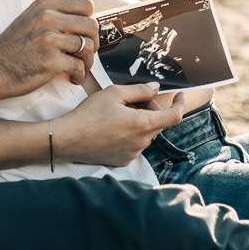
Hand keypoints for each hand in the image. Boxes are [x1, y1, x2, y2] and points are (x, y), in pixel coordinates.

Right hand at [0, 0, 98, 98]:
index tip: (84, 33)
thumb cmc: (12, 47)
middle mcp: (48, 18)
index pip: (86, 4)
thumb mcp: (31, 19)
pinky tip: (72, 77)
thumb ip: (54, 15)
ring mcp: (49, 39)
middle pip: (91, 25)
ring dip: (87, 61)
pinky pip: (79, 66)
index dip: (89, 20)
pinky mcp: (51, 61)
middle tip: (85, 53)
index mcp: (45, 5)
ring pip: (88, 46)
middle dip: (93, 42)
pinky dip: (79, 75)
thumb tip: (84, 21)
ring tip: (79, 67)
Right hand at [52, 83, 184, 166]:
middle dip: (151, 109)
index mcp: (143, 124)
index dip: (180, 104)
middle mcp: (141, 142)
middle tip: (131, 100)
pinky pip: (135, 145)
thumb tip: (156, 88)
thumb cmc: (88, 114)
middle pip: (158, 123)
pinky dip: (130, 134)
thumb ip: (140, 90)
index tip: (181, 96)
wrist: (67, 139)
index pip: (174, 117)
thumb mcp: (114, 93)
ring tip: (118, 114)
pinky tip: (112, 128)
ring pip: (146, 134)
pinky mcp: (123, 161)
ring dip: (140, 122)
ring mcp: (132, 153)